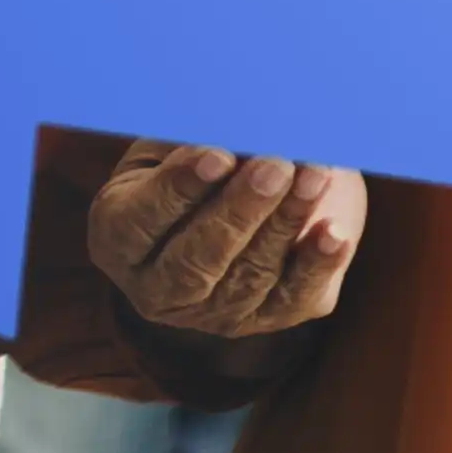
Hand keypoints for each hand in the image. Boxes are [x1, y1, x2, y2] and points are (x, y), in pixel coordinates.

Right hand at [85, 142, 366, 339]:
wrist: (243, 193)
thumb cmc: (198, 154)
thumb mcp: (176, 141)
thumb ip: (192, 141)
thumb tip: (231, 135)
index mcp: (118, 239)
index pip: (141, 222)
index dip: (179, 190)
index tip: (218, 156)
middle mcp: (158, 288)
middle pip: (196, 262)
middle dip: (239, 211)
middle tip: (275, 166)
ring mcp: (215, 312)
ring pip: (249, 277)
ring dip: (286, 222)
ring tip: (313, 173)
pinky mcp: (269, 317)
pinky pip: (295, 298)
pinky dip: (317, 264)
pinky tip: (333, 233)